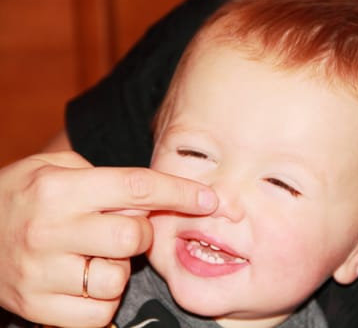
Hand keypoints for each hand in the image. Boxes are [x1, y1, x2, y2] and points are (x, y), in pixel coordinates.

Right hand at [0, 151, 216, 326]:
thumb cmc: (22, 198)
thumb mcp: (54, 170)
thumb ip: (103, 177)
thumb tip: (154, 195)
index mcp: (59, 189)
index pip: (137, 187)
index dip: (180, 193)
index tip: (208, 199)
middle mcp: (50, 230)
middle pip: (133, 237)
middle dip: (141, 234)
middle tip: (123, 229)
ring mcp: (42, 272)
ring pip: (118, 278)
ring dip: (119, 268)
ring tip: (93, 255)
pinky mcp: (38, 307)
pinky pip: (99, 312)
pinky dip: (103, 299)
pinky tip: (85, 280)